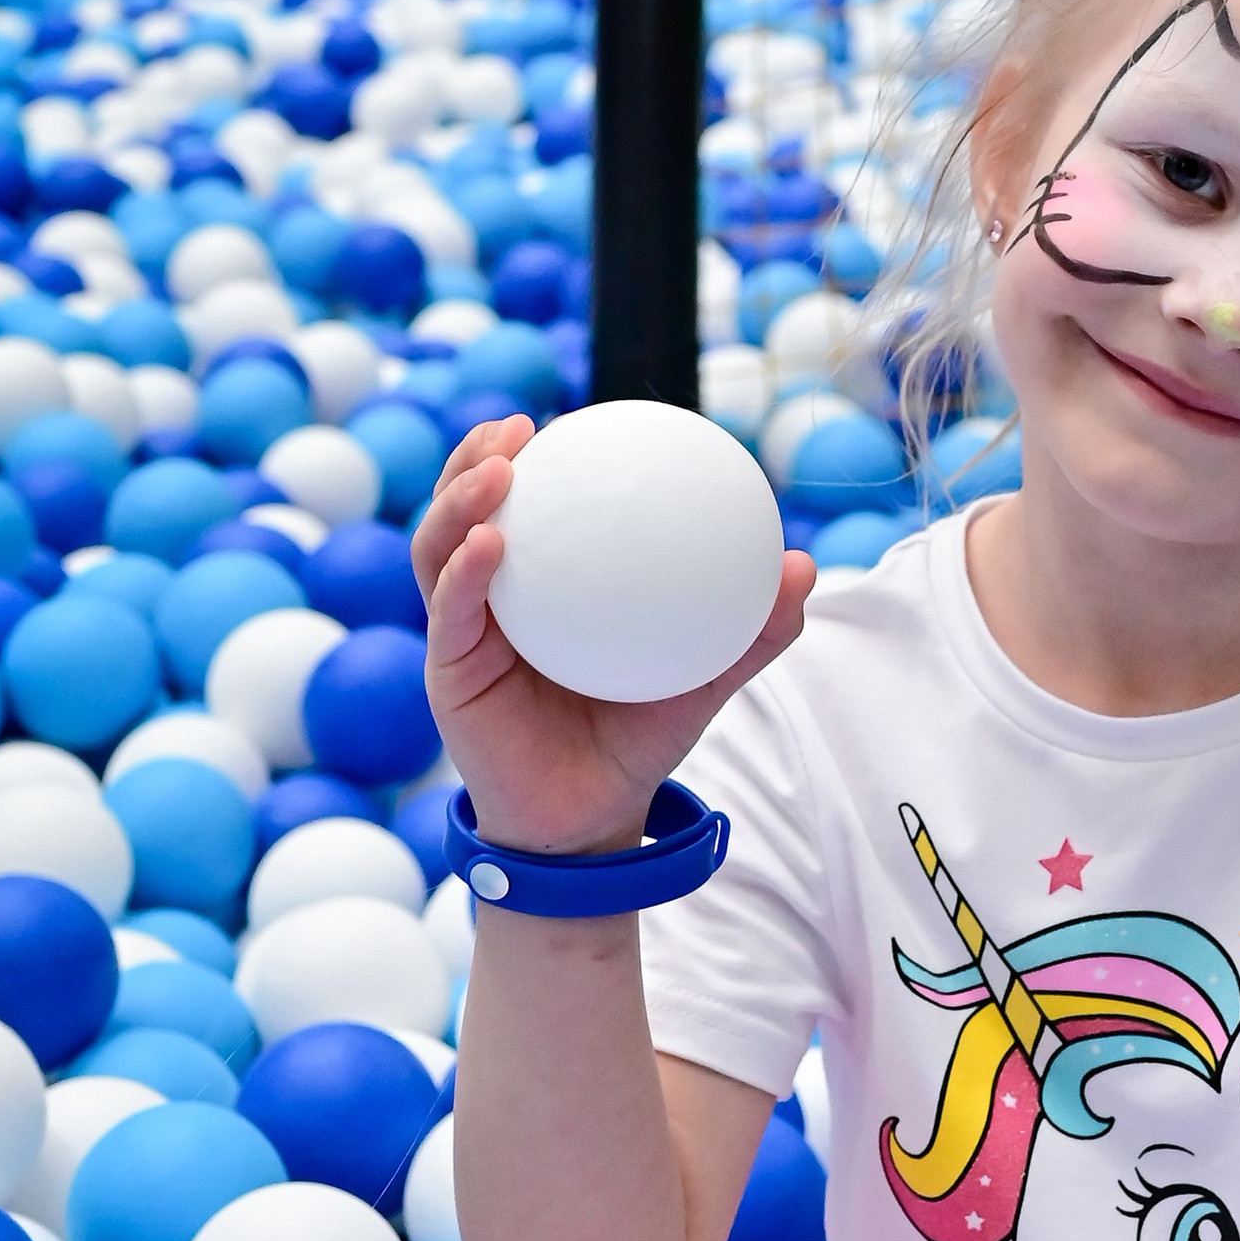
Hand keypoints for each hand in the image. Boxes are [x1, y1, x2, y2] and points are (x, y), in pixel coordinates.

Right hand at [414, 416, 816, 854]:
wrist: (591, 821)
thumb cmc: (635, 741)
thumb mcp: (701, 678)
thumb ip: (749, 629)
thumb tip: (801, 567)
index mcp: (538, 588)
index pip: (520, 508)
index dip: (522, 457)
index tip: (551, 419)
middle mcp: (487, 601)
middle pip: (460, 510)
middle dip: (474, 459)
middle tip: (514, 429)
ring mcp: (461, 635)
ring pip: (437, 548)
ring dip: (458, 500)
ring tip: (496, 470)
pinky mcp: (448, 674)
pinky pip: (449, 612)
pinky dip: (463, 573)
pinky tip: (490, 544)